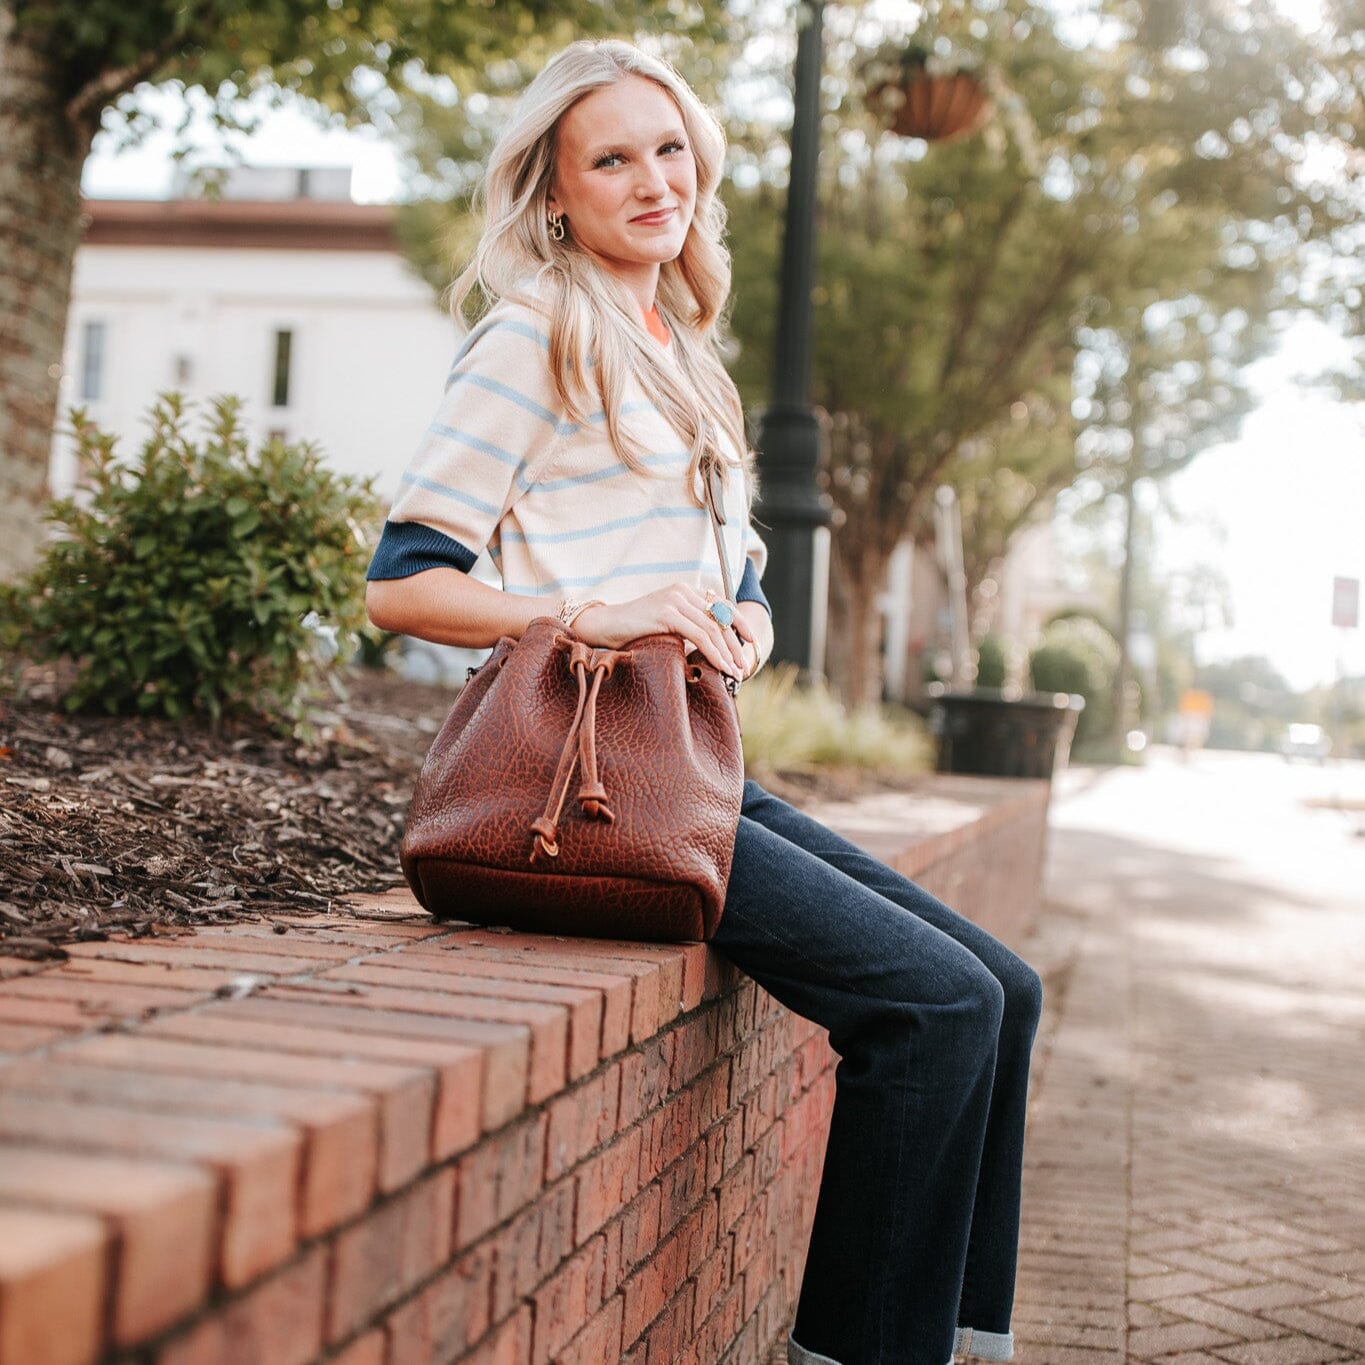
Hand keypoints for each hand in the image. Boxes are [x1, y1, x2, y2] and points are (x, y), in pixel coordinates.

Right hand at [572, 585, 753, 681]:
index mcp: (684, 591)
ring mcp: (675, 599)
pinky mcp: (667, 612)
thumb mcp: (666, 626)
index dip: (739, 623)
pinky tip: (720, 666)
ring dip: (727, 652)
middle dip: (735, 644)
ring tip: (735, 672)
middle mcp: (682, 591)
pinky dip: (713, 652)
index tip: (751, 641)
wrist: (604, 626)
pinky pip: (699, 635)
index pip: (721, 604)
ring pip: (712, 628)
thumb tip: (711, 649)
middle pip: (720, 618)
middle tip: (743, 666)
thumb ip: (687, 629)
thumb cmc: (633, 632)